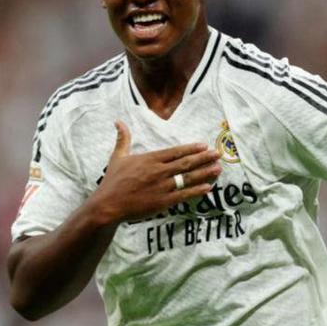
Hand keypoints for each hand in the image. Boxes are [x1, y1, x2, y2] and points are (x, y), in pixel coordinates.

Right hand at [91, 120, 221, 223]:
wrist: (108, 204)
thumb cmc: (113, 181)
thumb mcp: (118, 157)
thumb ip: (123, 139)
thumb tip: (118, 121)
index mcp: (150, 159)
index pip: (175, 151)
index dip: (191, 148)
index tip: (204, 146)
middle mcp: (159, 171)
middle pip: (186, 163)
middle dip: (204, 158)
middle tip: (218, 154)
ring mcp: (162, 186)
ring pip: (188, 178)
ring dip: (205, 173)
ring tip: (218, 169)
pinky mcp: (162, 201)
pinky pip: (183, 195)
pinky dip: (196, 191)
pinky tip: (208, 188)